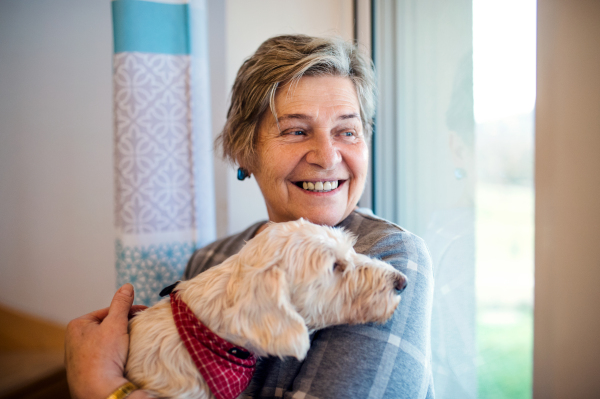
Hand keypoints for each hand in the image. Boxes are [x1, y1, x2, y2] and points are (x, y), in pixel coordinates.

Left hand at [65, 283, 147, 398]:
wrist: (99, 391)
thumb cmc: (103, 358)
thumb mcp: (116, 324)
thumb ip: (122, 303)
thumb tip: (127, 286)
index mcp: (77, 325)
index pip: (108, 311)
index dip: (126, 311)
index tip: (142, 313)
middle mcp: (74, 340)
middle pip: (107, 326)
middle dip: (123, 326)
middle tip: (139, 328)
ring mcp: (79, 357)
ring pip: (106, 341)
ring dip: (120, 341)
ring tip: (131, 344)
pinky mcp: (86, 371)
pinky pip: (104, 356)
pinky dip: (114, 355)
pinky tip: (123, 358)